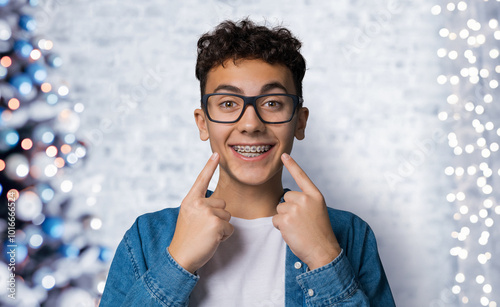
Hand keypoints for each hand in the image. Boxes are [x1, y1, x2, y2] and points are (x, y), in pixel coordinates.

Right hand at [168, 152, 233, 272]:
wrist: (180, 256)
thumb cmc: (187, 238)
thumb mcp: (189, 215)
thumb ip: (200, 206)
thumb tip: (219, 203)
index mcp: (190, 200)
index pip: (201, 179)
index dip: (209, 166)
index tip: (216, 153)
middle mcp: (198, 203)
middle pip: (222, 203)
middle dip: (218, 216)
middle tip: (203, 228)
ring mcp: (207, 212)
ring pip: (227, 216)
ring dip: (221, 227)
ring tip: (206, 234)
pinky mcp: (216, 223)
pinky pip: (230, 228)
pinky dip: (224, 236)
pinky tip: (212, 240)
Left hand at [272, 153, 340, 269]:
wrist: (323, 251)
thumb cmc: (319, 233)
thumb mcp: (317, 211)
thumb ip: (305, 202)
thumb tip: (286, 200)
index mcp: (315, 195)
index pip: (301, 176)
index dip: (292, 165)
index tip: (284, 155)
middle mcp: (305, 199)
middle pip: (285, 198)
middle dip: (288, 210)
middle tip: (301, 222)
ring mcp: (295, 208)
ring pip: (279, 209)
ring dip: (284, 220)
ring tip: (298, 228)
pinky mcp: (285, 219)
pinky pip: (275, 220)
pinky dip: (280, 228)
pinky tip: (292, 233)